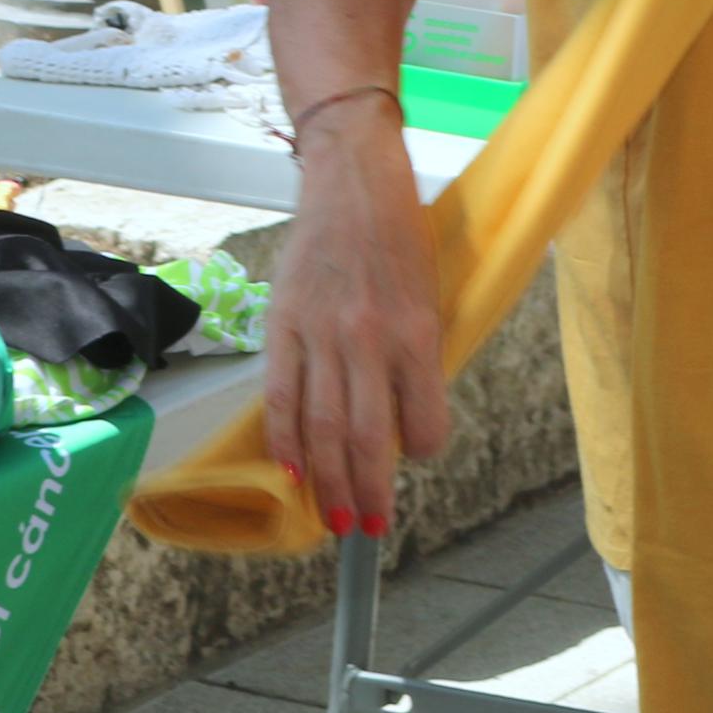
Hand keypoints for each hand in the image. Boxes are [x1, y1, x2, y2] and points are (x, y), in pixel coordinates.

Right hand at [265, 107, 448, 539]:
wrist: (354, 184)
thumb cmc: (404, 236)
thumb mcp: (432, 292)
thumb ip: (420, 353)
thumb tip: (409, 416)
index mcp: (418, 331)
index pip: (424, 417)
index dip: (424, 448)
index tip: (420, 460)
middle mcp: (370, 339)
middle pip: (367, 437)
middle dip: (368, 491)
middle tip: (367, 528)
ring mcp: (321, 335)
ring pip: (321, 428)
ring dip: (326, 481)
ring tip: (332, 518)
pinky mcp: (282, 326)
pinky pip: (280, 398)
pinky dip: (284, 442)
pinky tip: (290, 473)